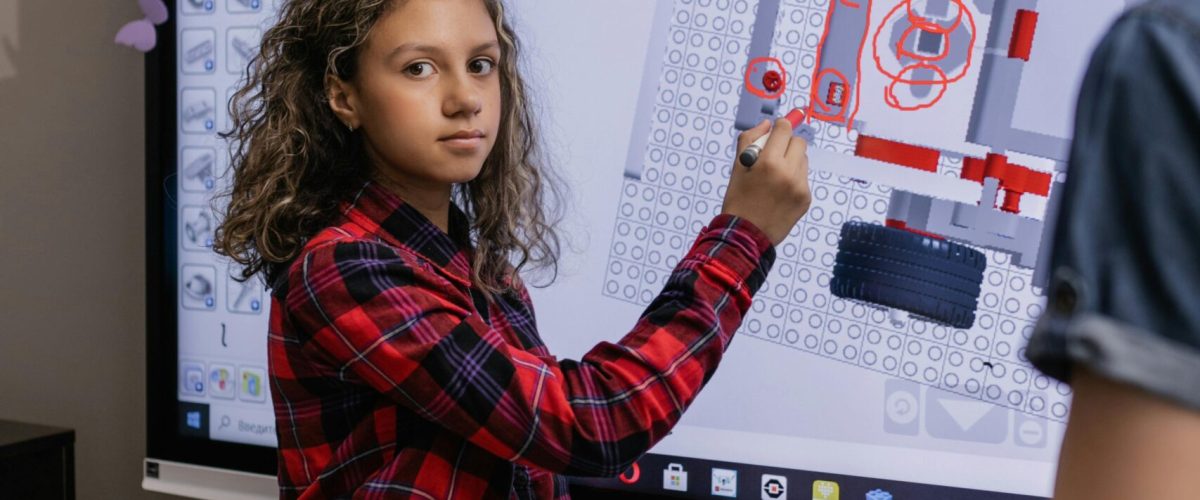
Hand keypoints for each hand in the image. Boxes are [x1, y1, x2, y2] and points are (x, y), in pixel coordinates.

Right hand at [720, 118, 811, 244]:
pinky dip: (794, 179)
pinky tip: (779, 192)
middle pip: (799, 142)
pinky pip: (803, 178)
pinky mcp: (806, 198)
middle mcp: (788, 172)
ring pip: (803, 160)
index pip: (784, 129)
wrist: (746, 236)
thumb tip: (766, 124)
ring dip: (792, 161)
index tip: (775, 131)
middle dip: (787, 143)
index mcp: (768, 162)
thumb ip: (750, 140)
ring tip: (775, 176)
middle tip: (774, 154)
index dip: (779, 127)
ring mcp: (800, 186)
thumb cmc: (738, 200)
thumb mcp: (737, 168)